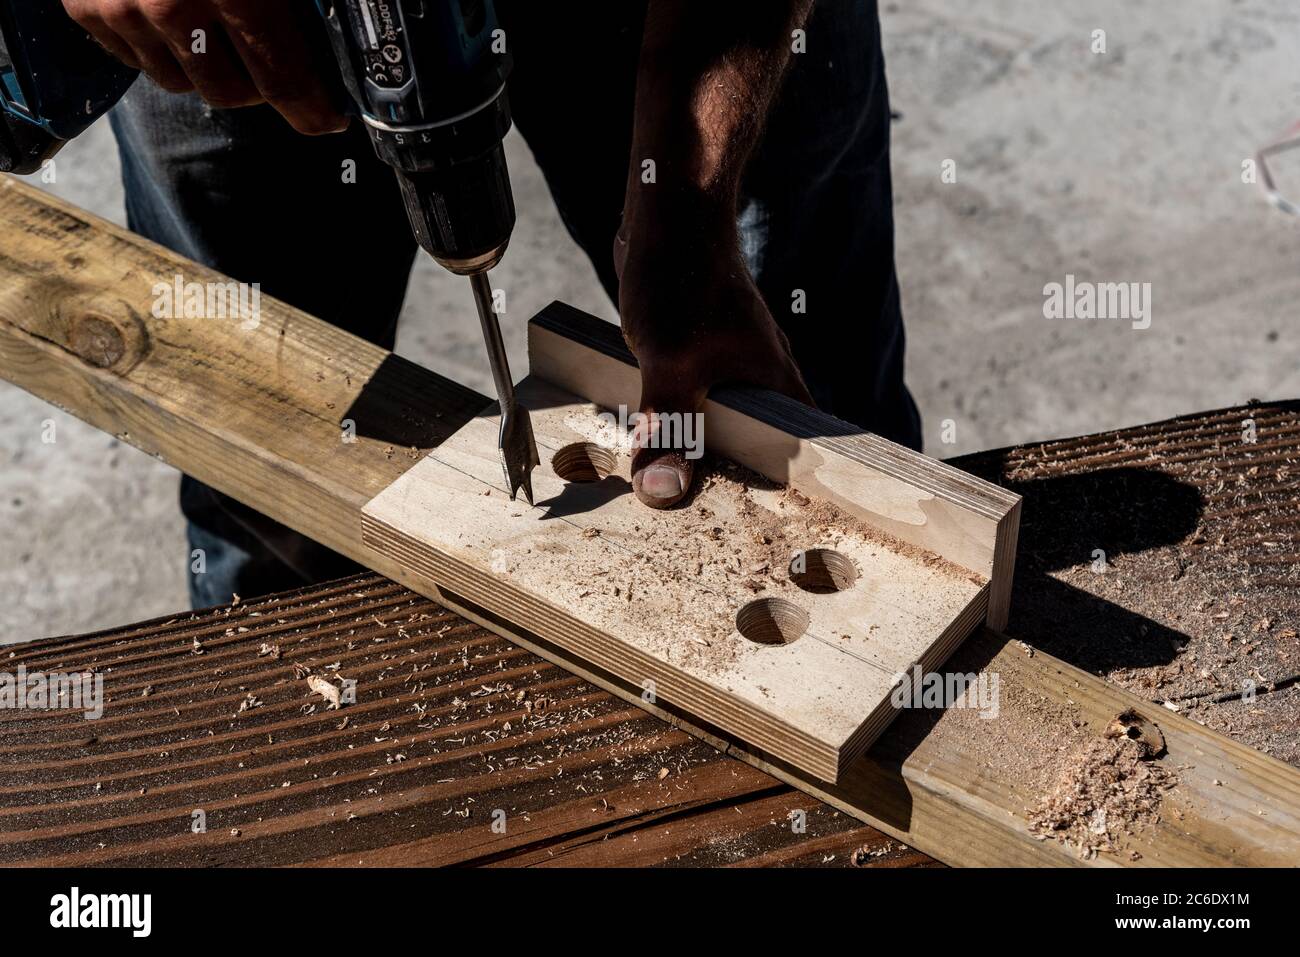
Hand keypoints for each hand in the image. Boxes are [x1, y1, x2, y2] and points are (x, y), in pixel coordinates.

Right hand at [63, 0, 345, 133]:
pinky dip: (159, 46)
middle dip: (256, 85)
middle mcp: (173, 7)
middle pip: (229, 93)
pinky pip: (134, 58)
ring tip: (216, 30)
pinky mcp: (85, 7)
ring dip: (205, 67)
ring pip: (178, 82)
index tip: (327, 119)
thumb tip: (333, 34)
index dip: (311, 108)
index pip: (282, 80)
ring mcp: (122, 9)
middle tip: (270, 63)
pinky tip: (171, 15)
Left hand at [614, 207, 813, 508]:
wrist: (670, 212)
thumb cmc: (683, 276)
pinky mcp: (700, 359)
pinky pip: (691, 406)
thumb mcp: (670, 363)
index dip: (790, 502)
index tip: (768, 541)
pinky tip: (649, 444)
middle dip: (729, 488)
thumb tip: (664, 491)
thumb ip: (669, 428)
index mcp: (776, 390)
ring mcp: (730, 371)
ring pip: (718, 430)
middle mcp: (761, 383)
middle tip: (703, 531)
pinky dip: (674, 426)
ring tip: (670, 497)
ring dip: (696, 457)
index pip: (798, 459)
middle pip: (754, 453)